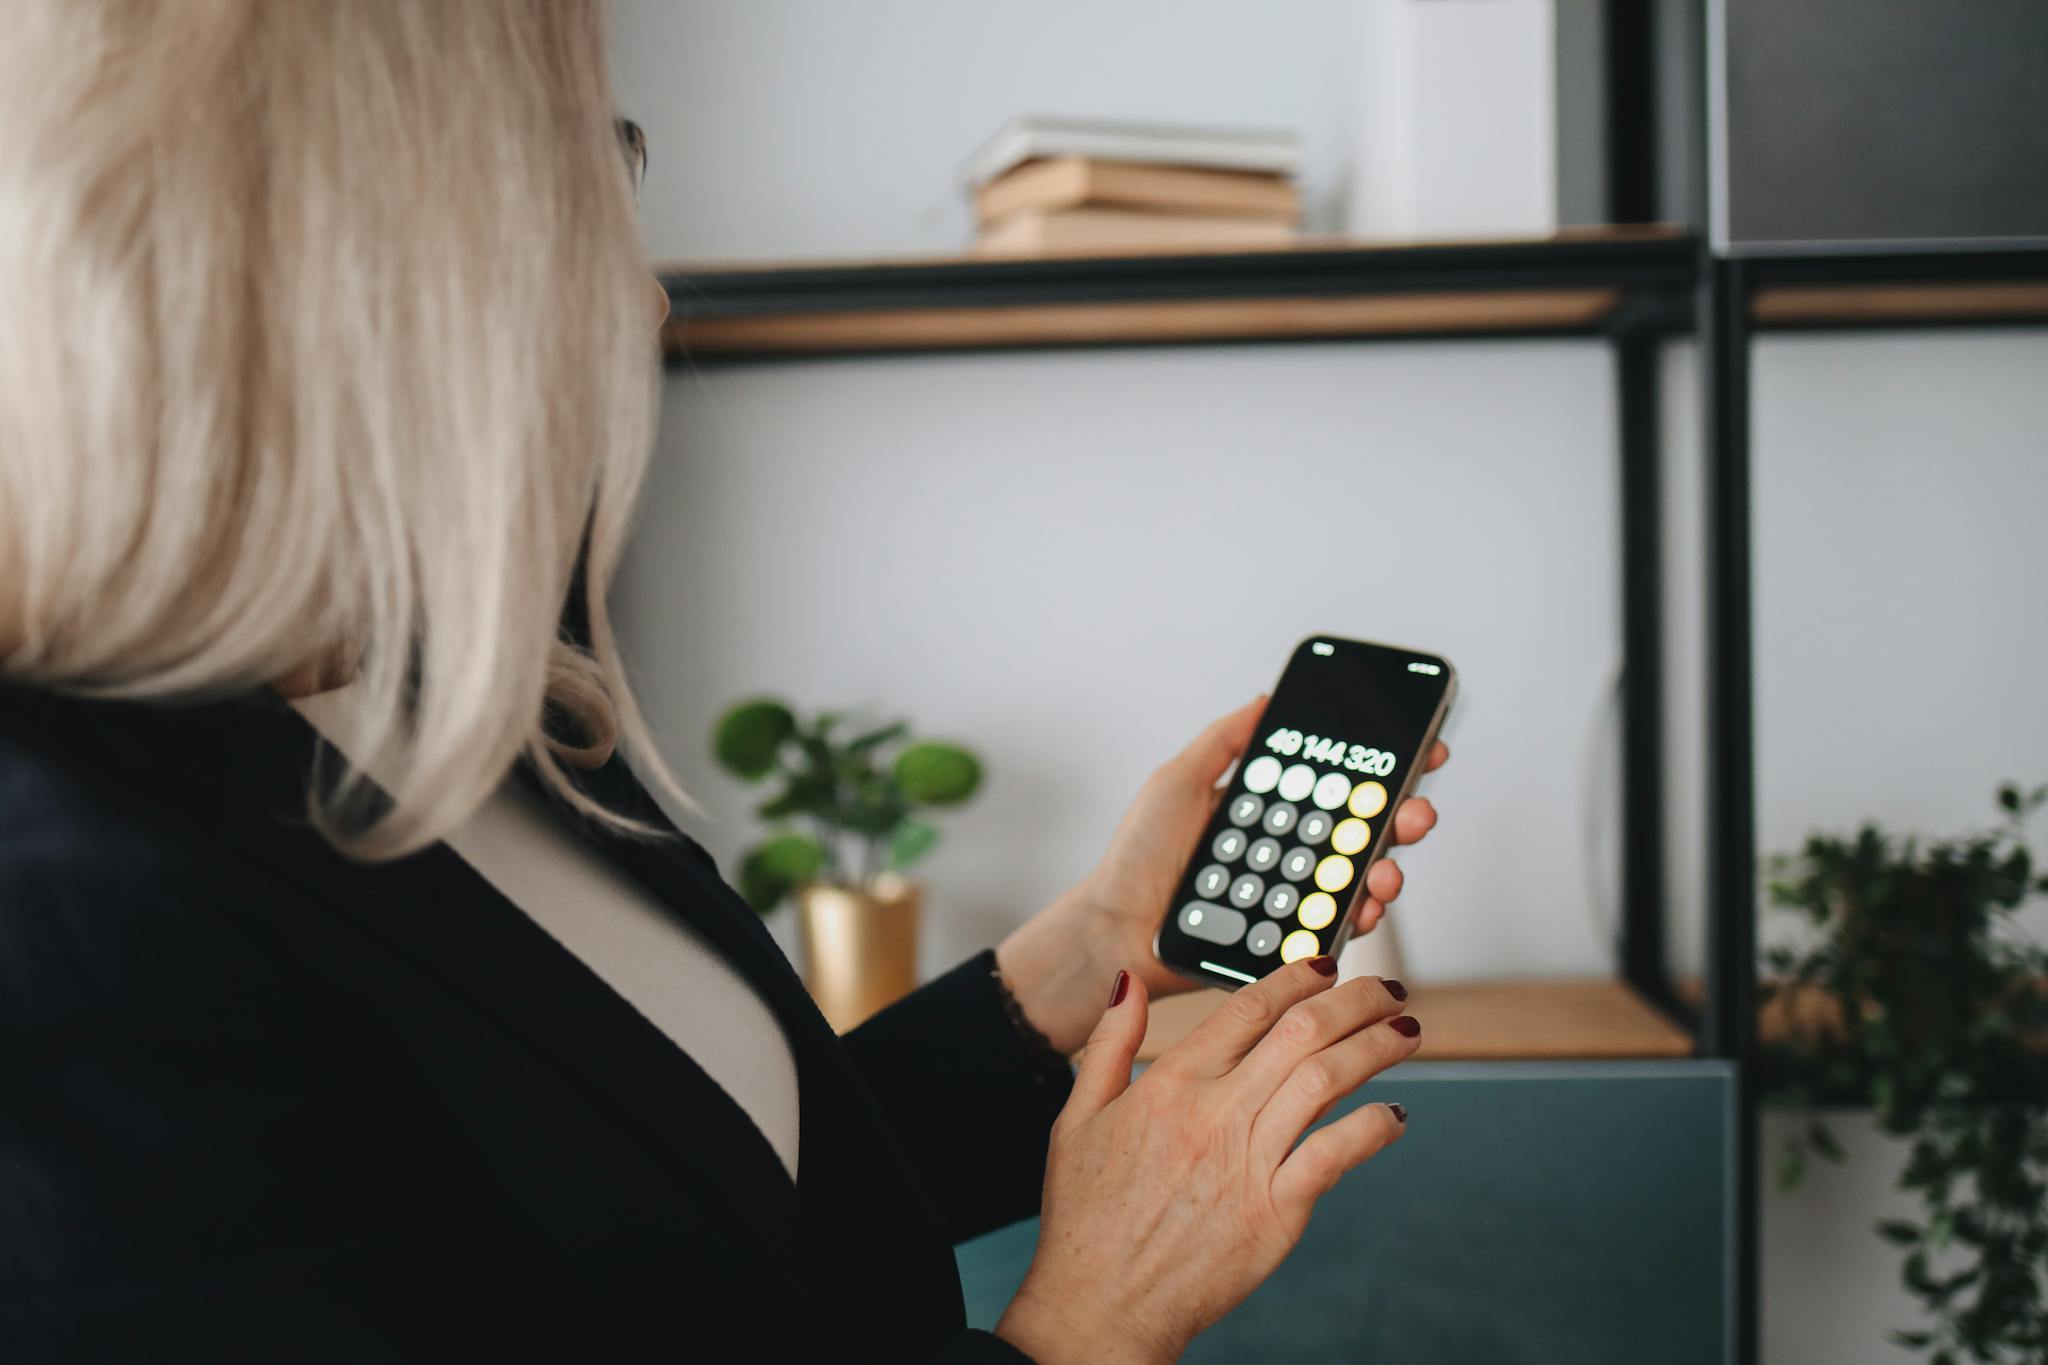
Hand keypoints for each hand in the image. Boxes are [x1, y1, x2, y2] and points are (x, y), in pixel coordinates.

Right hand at [995, 959, 1418, 1362]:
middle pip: (1300, 1033)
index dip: (1294, 979)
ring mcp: (1247, 1162)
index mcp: (1170, 1085)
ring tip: (1405, 1032)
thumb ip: (1110, 1042)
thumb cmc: (1087, 1217)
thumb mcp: (1078, 1116)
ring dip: (1375, 1048)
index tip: (1324, 966)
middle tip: (1384, 990)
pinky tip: (1394, 1115)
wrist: (1101, 1303)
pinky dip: (1372, 1129)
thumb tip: (1128, 981)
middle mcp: (1214, 1114)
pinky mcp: (1274, 1212)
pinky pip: (1335, 1155)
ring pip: (1326, 1081)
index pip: (1246, 1009)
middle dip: (1353, 1001)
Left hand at [998, 698, 1448, 1052]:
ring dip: (1388, 870)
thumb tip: (1267, 699)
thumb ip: (1225, 741)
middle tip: (1416, 810)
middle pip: (1362, 831)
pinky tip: (1364, 906)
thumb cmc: (1138, 858)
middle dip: (1402, 817)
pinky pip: (1335, 928)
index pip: (1336, 786)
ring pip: (1359, 880)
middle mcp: (1288, 853)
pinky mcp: (1288, 941)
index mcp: (1268, 812)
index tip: (1421, 749)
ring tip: (1387, 867)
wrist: (1115, 928)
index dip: (1382, 769)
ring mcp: (1292, 897)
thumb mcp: (1178, 781)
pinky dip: (1358, 917)